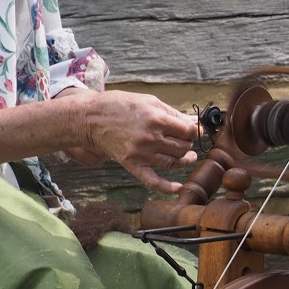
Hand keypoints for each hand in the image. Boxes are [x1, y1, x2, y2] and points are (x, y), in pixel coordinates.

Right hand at [57, 88, 200, 193]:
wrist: (91, 118)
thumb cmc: (120, 105)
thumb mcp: (149, 101)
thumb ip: (173, 113)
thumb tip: (194, 122)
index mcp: (156, 119)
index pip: (188, 131)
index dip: (196, 131)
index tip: (197, 130)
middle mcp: (151, 138)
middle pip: (182, 148)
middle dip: (189, 144)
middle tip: (186, 140)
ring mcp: (141, 154)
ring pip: (173, 163)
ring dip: (184, 160)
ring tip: (187, 156)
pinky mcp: (132, 164)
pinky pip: (152, 180)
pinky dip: (167, 187)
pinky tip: (178, 188)